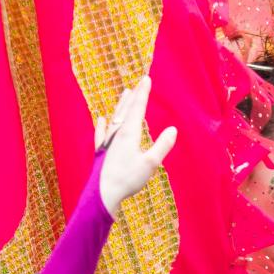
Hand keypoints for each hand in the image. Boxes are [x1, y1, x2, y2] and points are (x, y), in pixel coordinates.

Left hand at [96, 75, 178, 218]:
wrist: (102, 194)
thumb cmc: (127, 179)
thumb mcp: (150, 164)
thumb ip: (162, 146)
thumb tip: (173, 129)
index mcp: (129, 133)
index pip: (137, 108)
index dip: (143, 93)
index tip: (146, 79)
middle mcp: (117, 133)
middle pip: (126, 109)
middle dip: (134, 95)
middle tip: (138, 83)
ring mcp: (107, 141)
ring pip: (115, 117)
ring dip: (121, 105)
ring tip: (125, 93)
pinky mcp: (101, 151)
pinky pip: (101, 132)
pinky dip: (102, 124)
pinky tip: (102, 119)